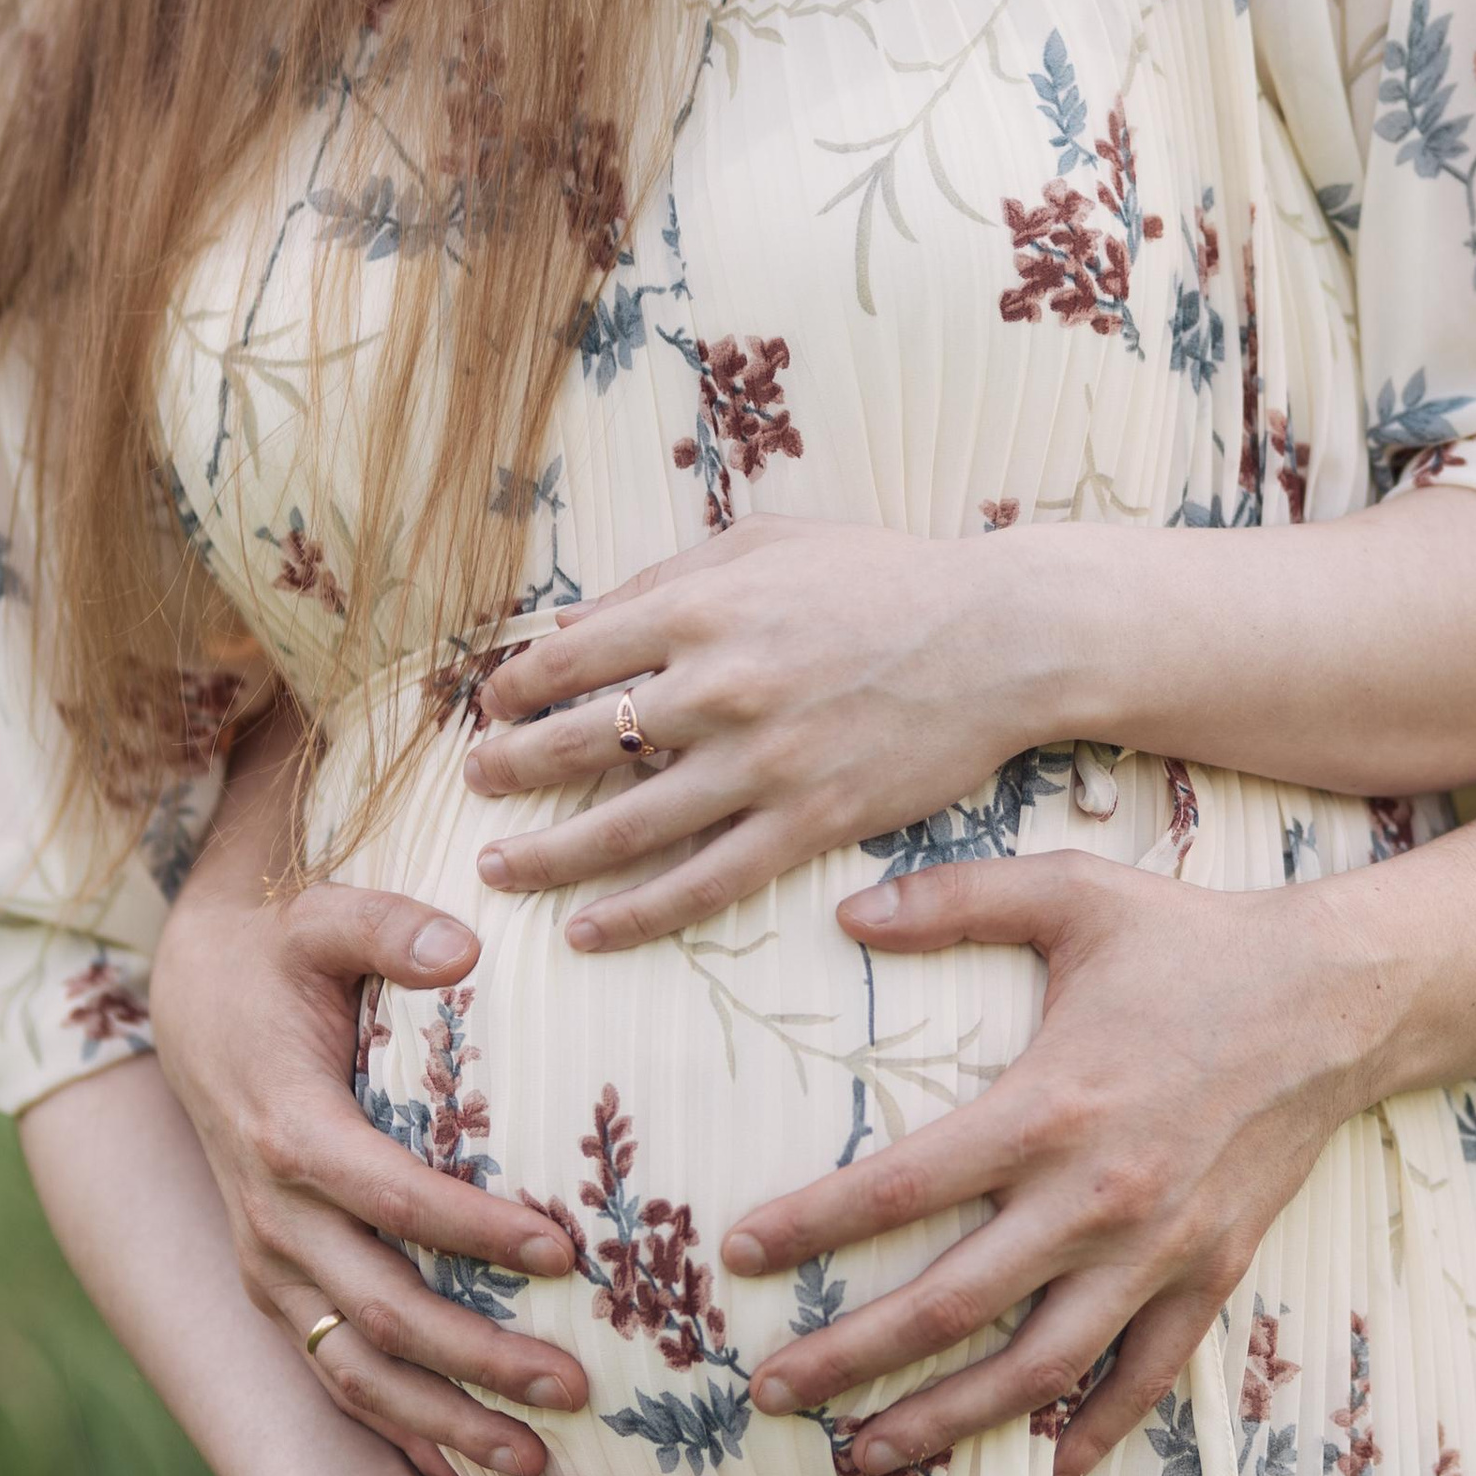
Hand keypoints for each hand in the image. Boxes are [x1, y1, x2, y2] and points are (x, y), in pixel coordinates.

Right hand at [152, 864, 589, 1475]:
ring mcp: (267, 1261)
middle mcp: (270, 1215)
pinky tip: (465, 1472)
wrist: (189, 993)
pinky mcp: (276, 1283)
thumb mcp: (323, 917)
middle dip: (476, 1356)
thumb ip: (391, 927)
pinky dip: (396, 1428)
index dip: (476, 1231)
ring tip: (535, 1458)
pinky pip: (333, 1372)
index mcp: (288, 1131)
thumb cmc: (277, 951)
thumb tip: (462, 947)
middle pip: (378, 1308)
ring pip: (351, 1366)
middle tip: (573, 1384)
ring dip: (441, 1416)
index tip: (564, 1252)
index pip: (394, 1200)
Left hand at [467, 517, 1055, 948]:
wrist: (998, 637)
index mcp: (701, 609)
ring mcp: (764, 763)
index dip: (514, 689)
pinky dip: (637, 913)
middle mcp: (720, 687)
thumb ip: (664, 581)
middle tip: (477, 784)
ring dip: (548, 854)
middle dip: (510, 769)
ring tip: (499, 869)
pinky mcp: (809, 822)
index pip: (568, 658)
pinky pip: (705, 882)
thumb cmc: (880, 577)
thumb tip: (569, 623)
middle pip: (579, 743)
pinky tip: (588, 931)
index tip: (493, 709)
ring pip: (626, 825)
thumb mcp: (765, 544)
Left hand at [719, 856, 1395, 1475]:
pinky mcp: (1210, 1276)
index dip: (810, 1228)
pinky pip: (1141, 1380)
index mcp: (1048, 1108)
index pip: (899, 1188)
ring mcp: (1158, 1250)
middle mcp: (1096, 1198)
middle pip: (950, 1308)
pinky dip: (1087, 1437)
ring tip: (869, 1454)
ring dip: (944, 1422)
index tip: (735, 1257)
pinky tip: (1033, 1473)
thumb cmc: (1195, 941)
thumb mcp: (1072, 895)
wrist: (1338, 1000)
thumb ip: (955, 899)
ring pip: (1035, 1369)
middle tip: (770, 1391)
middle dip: (849, 1357)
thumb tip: (845, 911)